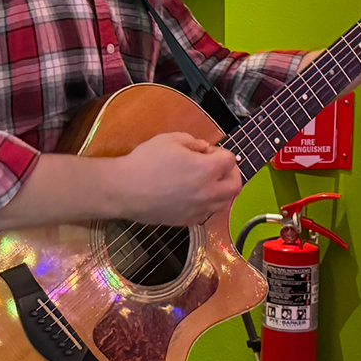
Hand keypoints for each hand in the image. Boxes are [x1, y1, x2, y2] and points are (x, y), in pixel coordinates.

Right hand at [111, 131, 241, 226]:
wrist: (124, 190)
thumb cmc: (145, 161)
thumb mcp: (169, 140)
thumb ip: (193, 142)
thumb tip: (204, 148)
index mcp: (206, 169)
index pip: (230, 160)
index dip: (221, 152)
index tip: (207, 151)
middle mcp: (208, 192)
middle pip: (235, 185)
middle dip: (231, 173)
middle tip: (218, 167)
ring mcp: (199, 209)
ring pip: (225, 203)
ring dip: (222, 190)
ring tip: (209, 182)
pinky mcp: (187, 221)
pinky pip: (207, 214)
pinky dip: (208, 204)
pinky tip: (195, 196)